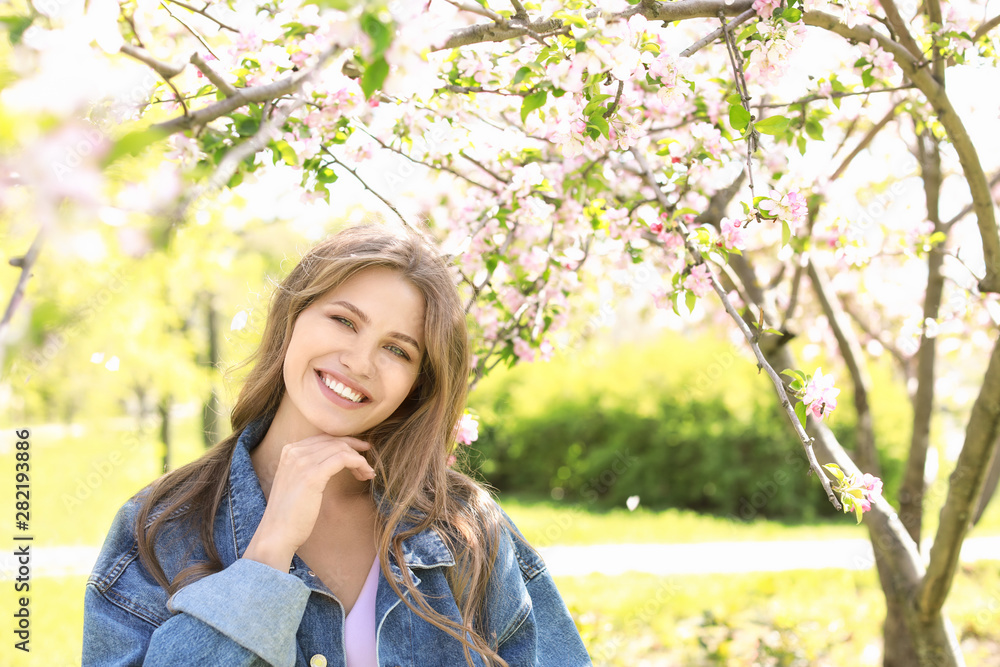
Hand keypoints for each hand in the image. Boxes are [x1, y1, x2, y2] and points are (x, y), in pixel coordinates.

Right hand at [243, 434, 374, 570]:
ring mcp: (302, 462)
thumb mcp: (297, 482)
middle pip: (334, 441)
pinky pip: (343, 458)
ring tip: (367, 474)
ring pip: (341, 448)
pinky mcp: (312, 475)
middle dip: (355, 449)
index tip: (361, 452)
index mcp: (289, 451)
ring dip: (359, 460)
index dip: (346, 443)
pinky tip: (365, 475)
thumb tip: (333, 460)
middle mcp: (294, 451)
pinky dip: (359, 464)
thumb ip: (309, 467)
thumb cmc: (290, 514)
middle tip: (368, 464)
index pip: (324, 438)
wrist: (277, 534)